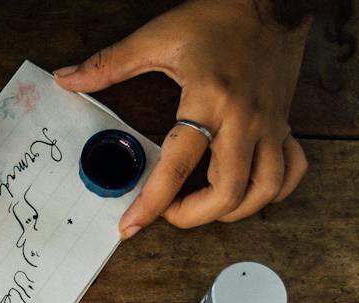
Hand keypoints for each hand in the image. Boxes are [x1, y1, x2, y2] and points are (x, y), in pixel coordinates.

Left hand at [55, 0, 310, 236]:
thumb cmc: (217, 16)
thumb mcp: (158, 37)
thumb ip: (110, 64)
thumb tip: (67, 81)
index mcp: (209, 101)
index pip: (177, 167)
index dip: (150, 204)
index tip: (130, 225)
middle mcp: (244, 120)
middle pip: (229, 192)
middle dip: (194, 216)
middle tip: (168, 213)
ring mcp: (270, 125)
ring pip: (264, 190)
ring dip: (234, 211)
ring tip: (205, 207)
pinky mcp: (285, 123)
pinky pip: (291, 170)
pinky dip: (273, 191)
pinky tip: (248, 191)